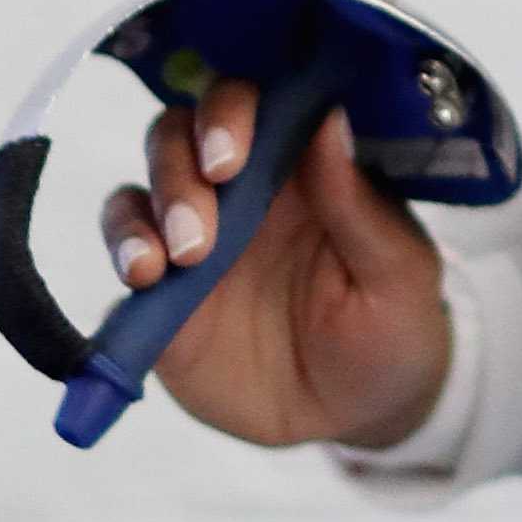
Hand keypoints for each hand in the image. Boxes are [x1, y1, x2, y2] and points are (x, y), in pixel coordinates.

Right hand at [101, 81, 452, 452]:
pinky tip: (142, 276)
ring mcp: (193, 237)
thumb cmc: (393, 327)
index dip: (230, 113)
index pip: (252, 104)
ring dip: (149, 209)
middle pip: (181, 133)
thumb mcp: (398, 274)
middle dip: (181, 165)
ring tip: (171, 259)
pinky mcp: (160, 293)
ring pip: (144, 186)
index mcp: (300, 167)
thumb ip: (359, 204)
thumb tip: (330, 116)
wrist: (358, 417)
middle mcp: (238, 189)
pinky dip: (122, 249)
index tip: (233, 157)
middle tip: (203, 224)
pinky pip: (125, 251)